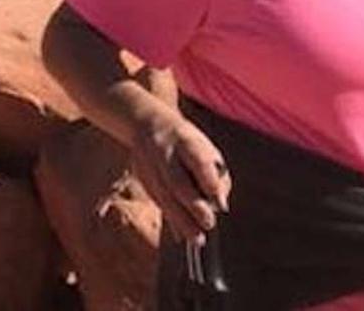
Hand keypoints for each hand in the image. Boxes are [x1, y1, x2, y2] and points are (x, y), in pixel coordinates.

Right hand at [127, 107, 229, 241]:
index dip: (209, 182)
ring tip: (197, 239)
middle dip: (193, 205)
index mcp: (184, 140)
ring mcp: (149, 167)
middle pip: (177, 182)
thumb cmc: (188, 142)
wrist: (147, 125)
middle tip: (209, 223)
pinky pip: (159, 203)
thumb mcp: (206, 148)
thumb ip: (216, 176)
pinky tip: (182, 236)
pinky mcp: (143, 179)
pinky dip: (171, 220)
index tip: (220, 203)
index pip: (197, 161)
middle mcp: (164, 153)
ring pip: (165, 197)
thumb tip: (219, 206)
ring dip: (181, 220)